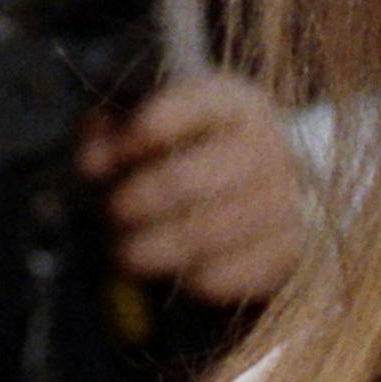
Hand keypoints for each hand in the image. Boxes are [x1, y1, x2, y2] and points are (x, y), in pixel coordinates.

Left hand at [86, 70, 309, 303]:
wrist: (268, 194)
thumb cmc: (189, 154)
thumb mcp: (147, 125)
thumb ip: (108, 131)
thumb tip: (91, 165)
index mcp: (234, 103)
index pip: (194, 105)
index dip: (142, 131)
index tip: (102, 157)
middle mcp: (268, 146)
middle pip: (183, 181)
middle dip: (131, 203)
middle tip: (108, 213)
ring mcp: (287, 201)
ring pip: (200, 236)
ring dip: (147, 249)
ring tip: (124, 250)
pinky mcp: (289, 254)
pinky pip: (223, 276)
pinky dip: (184, 278)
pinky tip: (171, 269)